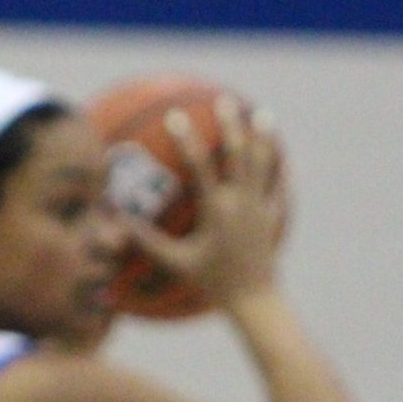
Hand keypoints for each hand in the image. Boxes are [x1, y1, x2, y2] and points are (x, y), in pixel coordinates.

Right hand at [128, 96, 288, 309]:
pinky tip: (281, 155)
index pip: (199, 166)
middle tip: (226, 101)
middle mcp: (241, 203)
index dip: (185, 139)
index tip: (175, 117)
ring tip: (263, 114)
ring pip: (263, 164)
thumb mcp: (176, 263)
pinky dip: (279, 168)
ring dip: (262, 137)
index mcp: (217, 210)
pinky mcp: (273, 217)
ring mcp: (260, 208)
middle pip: (238, 154)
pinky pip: (278, 186)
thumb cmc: (212, 283)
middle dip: (231, 125)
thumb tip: (121, 223)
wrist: (254, 300)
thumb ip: (148, 241)